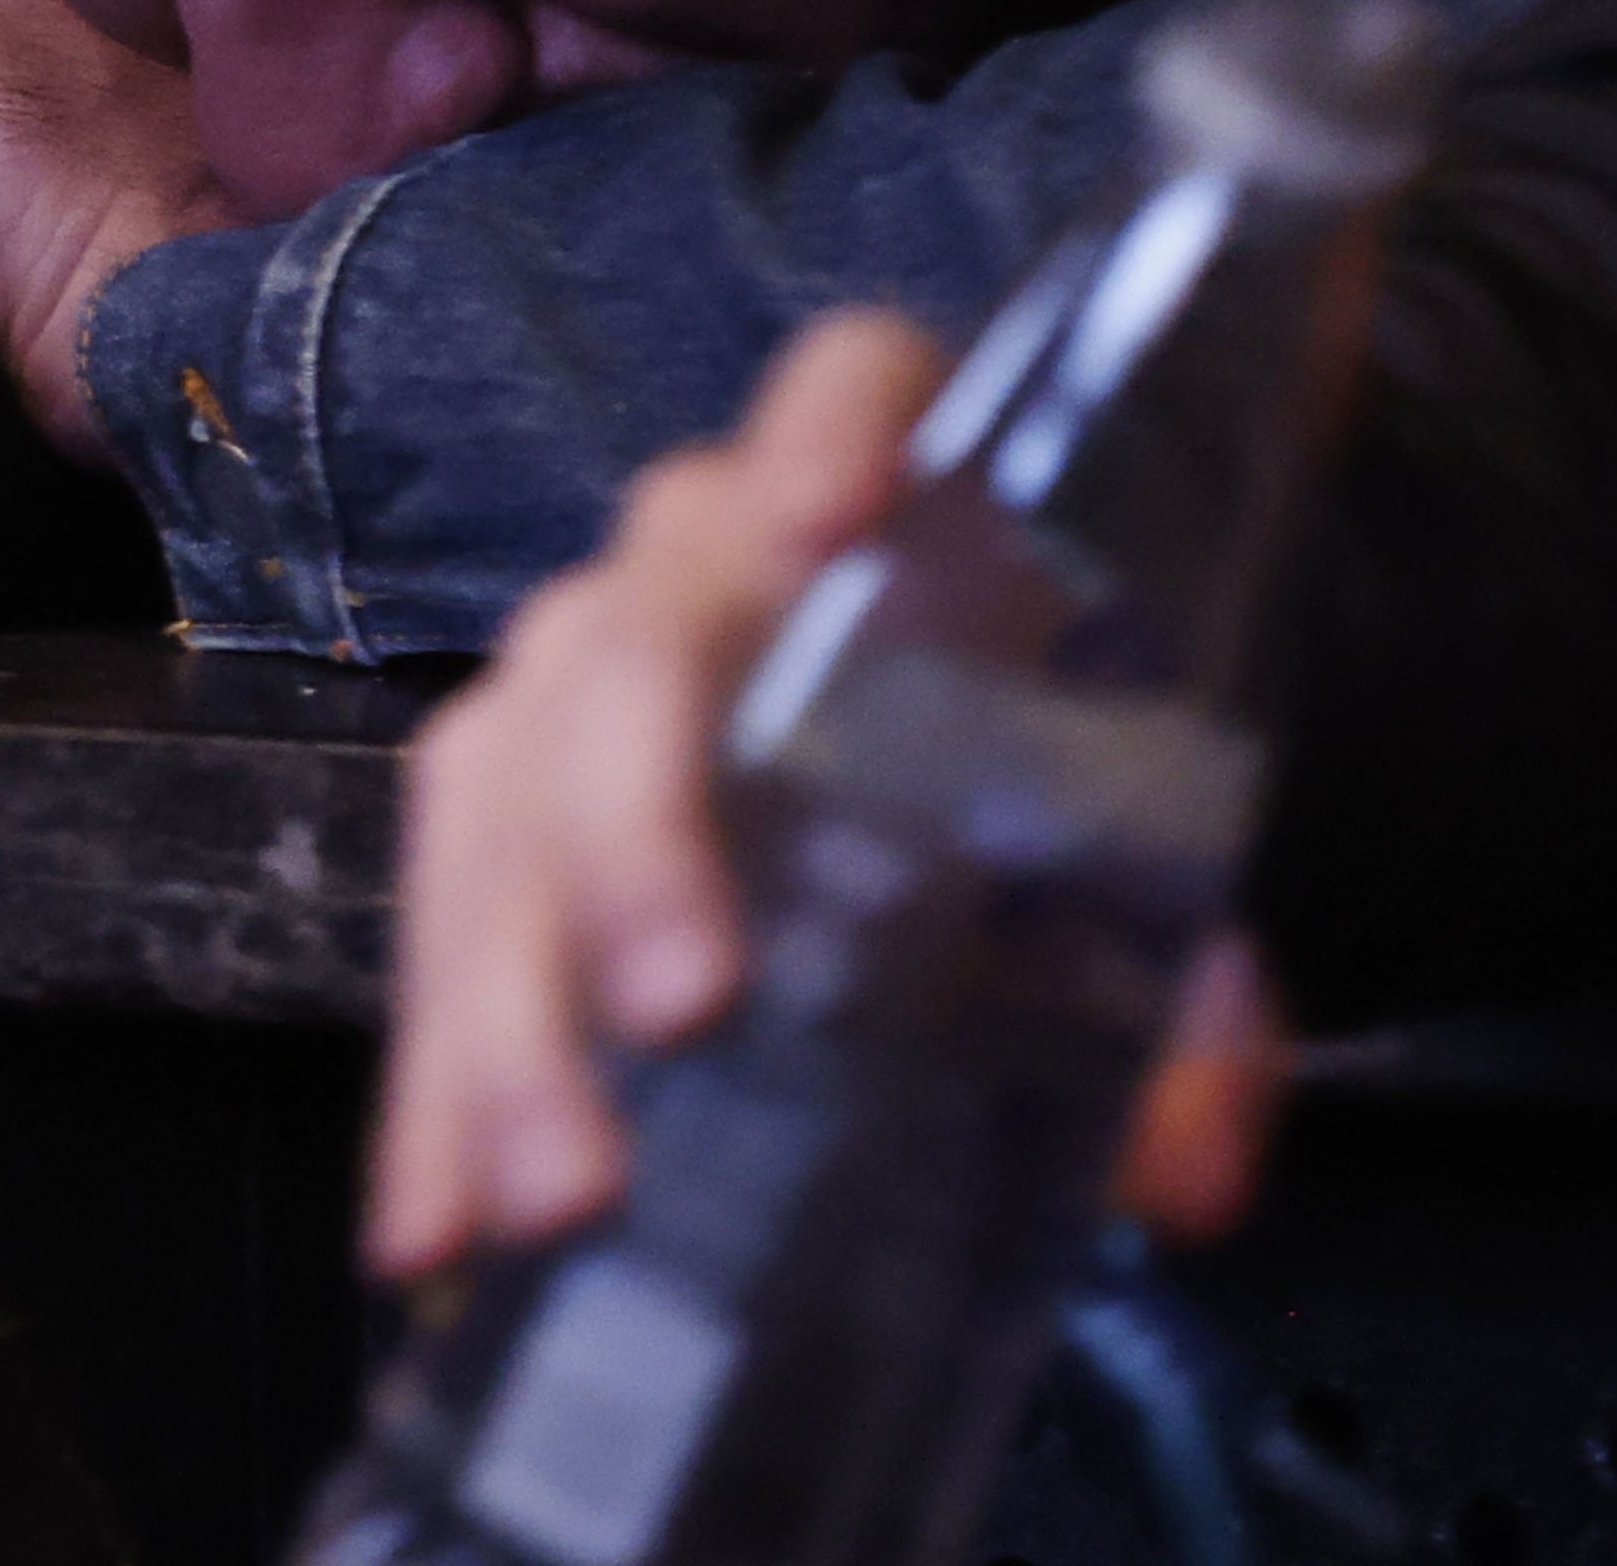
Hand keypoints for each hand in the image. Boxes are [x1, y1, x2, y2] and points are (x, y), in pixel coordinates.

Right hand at [374, 312, 1288, 1279]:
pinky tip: (432, 1229)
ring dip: (507, 995)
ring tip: (551, 1196)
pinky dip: (430, 1086)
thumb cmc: (1033, 789)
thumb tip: (1183, 1176)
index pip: (853, 386)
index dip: (828, 436)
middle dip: (634, 825)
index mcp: (890, 511)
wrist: (923, 794)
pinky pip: (434, 924)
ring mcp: (568, 684)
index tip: (818, 532)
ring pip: (500, 792)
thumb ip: (1186, 1012)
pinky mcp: (491, 816)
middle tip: (683, 1005)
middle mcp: (695, 566)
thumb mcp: (1144, 891)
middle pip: (633, 649)